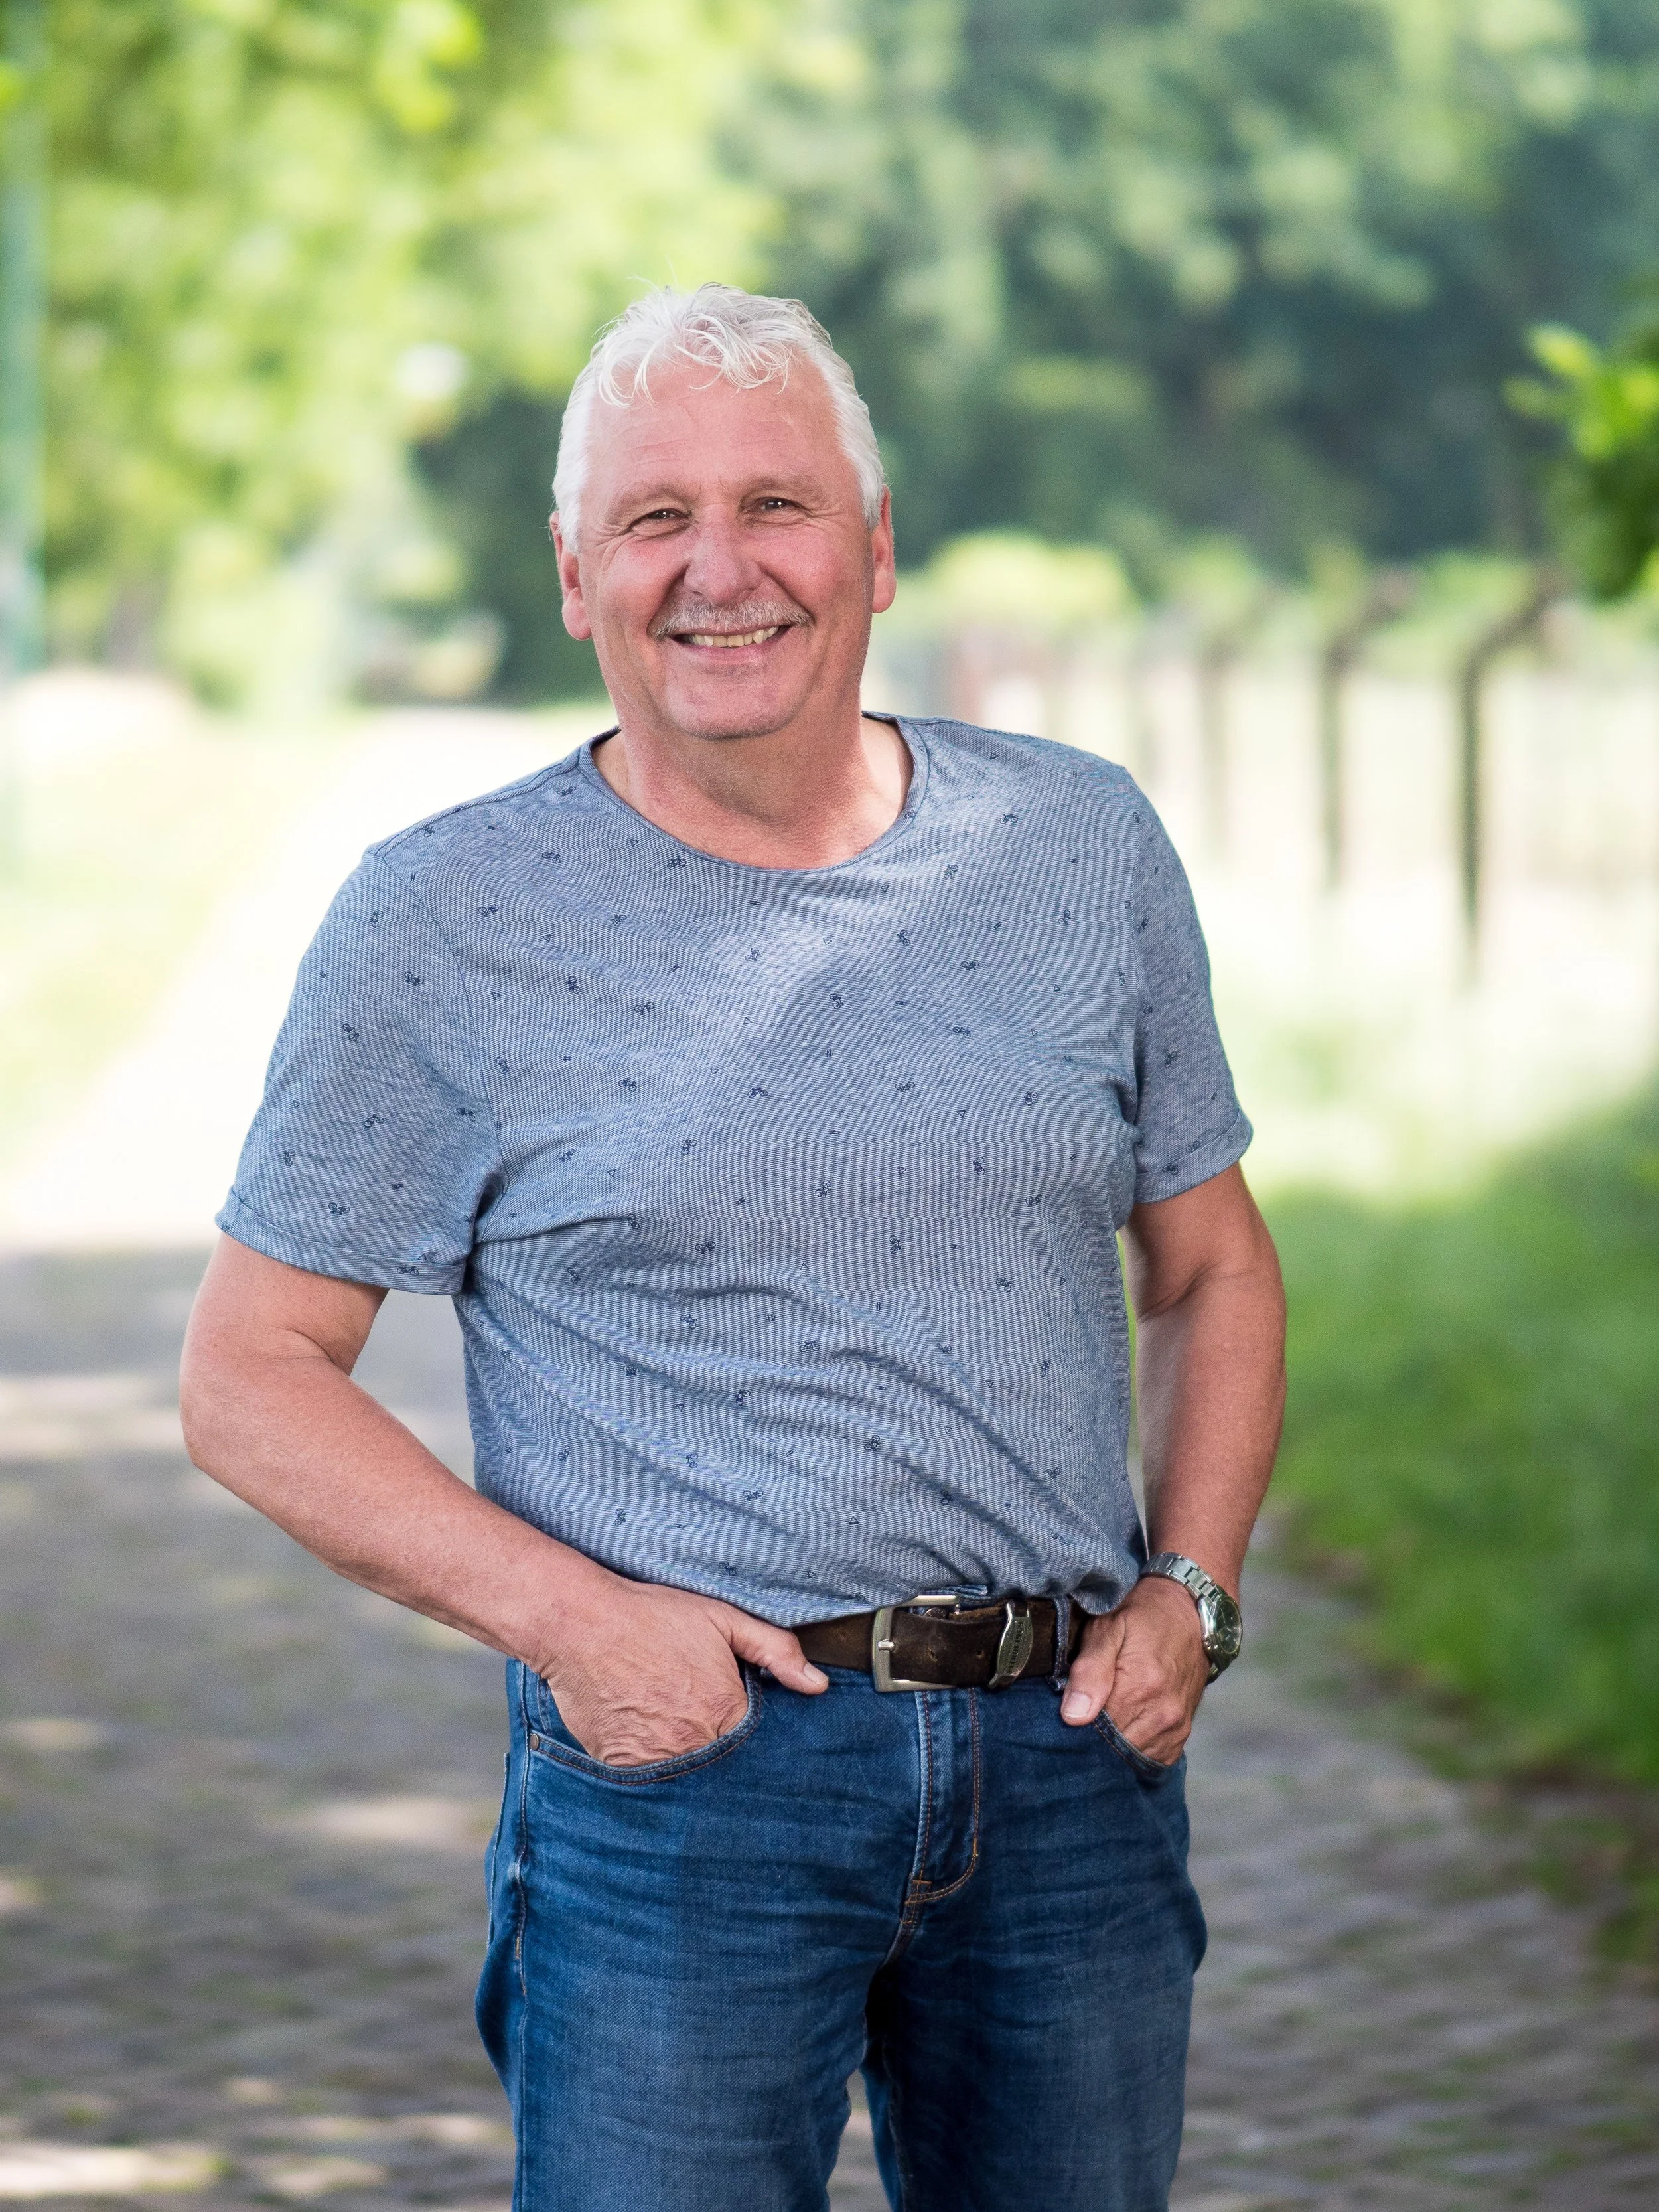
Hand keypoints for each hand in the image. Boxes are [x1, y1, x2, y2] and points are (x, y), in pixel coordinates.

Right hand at [535, 1573, 827, 1767]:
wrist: (580, 1625)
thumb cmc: (652, 1617)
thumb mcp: (722, 1619)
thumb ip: (775, 1650)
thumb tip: (818, 1685)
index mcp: (725, 1713)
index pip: (756, 1744)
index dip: (752, 1734)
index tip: (742, 1722)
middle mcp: (693, 1746)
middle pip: (722, 1765)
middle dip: (721, 1751)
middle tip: (701, 1721)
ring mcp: (654, 1762)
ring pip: (686, 1776)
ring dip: (688, 1760)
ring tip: (673, 1726)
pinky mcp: (620, 1769)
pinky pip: (647, 1780)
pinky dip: (653, 1764)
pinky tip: (646, 1734)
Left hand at [1058, 1576, 1210, 1763]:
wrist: (1189, 1610)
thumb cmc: (1142, 1614)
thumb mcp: (1108, 1627)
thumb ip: (1090, 1670)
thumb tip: (1074, 1717)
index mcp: (1141, 1687)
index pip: (1096, 1732)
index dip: (1076, 1726)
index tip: (1066, 1712)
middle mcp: (1163, 1713)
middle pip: (1114, 1748)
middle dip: (1094, 1737)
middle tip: (1082, 1711)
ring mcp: (1176, 1725)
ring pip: (1132, 1755)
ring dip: (1115, 1743)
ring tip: (1104, 1714)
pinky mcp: (1182, 1731)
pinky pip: (1153, 1755)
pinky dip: (1135, 1746)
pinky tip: (1125, 1725)